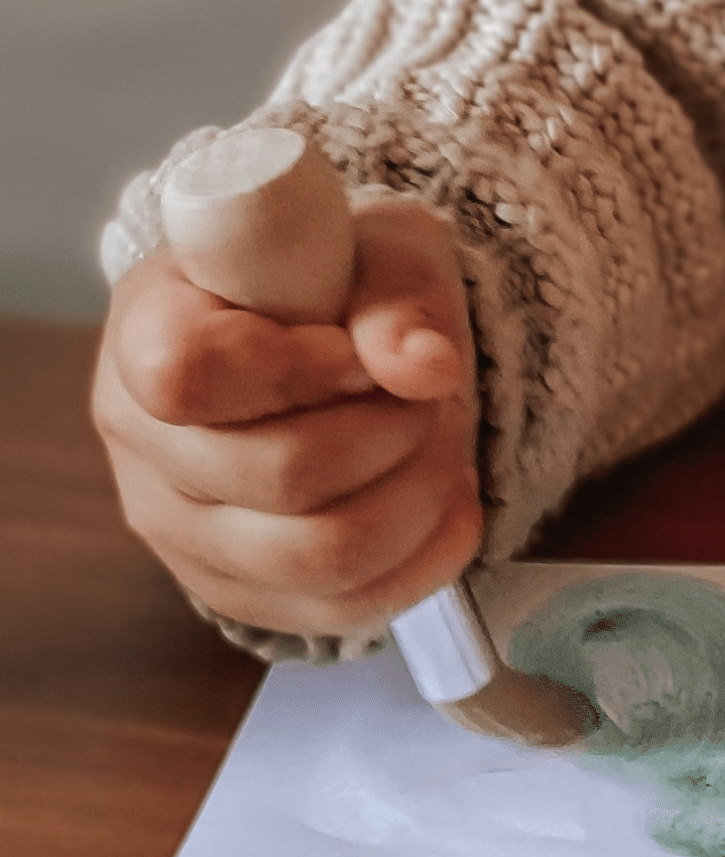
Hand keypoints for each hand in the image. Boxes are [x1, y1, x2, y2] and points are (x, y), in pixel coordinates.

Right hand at [93, 197, 482, 640]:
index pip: (189, 372)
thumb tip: (424, 367)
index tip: (359, 349)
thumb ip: (398, 297)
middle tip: (425, 391)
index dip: (298, 367)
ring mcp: (182, 533)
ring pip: (321, 555)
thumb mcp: (385, 248)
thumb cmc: (344, 280)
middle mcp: (144, 442)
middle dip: (394, 428)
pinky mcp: (241, 592)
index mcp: (147, 329)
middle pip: (281, 475)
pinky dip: (425, 554)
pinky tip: (448, 500)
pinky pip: (346, 607)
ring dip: (419, 493)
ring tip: (438, 440)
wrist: (343, 337)